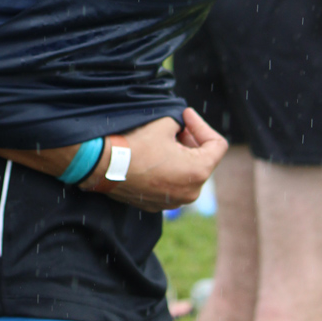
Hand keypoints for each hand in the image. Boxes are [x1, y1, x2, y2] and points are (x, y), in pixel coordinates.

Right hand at [79, 108, 227, 211]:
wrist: (103, 165)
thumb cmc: (136, 144)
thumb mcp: (164, 123)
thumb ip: (181, 123)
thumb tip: (182, 126)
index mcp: (198, 171)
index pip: (218, 145)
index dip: (202, 125)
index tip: (185, 116)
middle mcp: (192, 192)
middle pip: (203, 160)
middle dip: (192, 140)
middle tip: (175, 126)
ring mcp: (174, 202)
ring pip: (188, 174)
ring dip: (180, 156)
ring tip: (162, 141)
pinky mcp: (158, 205)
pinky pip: (171, 185)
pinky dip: (167, 171)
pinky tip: (151, 158)